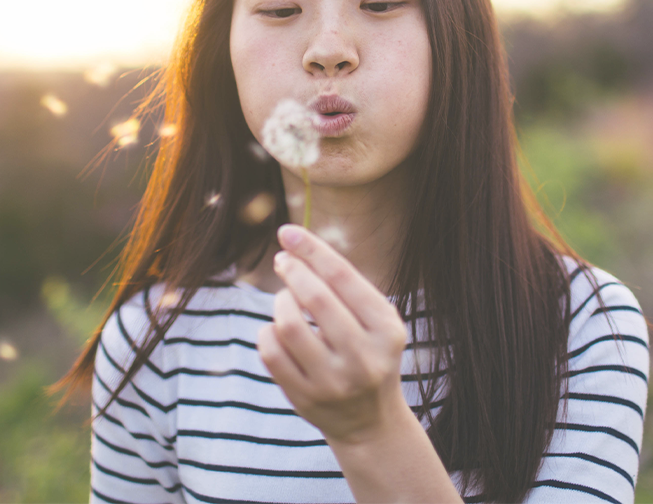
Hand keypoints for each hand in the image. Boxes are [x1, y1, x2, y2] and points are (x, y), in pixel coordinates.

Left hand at [256, 224, 408, 444]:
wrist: (371, 421)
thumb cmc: (368, 351)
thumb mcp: (375, 319)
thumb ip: (345, 285)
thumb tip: (295, 246)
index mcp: (385, 329)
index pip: (342, 276)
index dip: (311, 249)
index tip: (287, 231)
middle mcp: (363, 357)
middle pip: (314, 297)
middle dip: (292, 270)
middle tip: (282, 260)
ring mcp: (333, 382)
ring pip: (288, 325)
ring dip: (280, 302)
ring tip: (285, 299)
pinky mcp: (305, 399)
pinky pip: (271, 353)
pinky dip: (268, 332)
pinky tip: (277, 330)